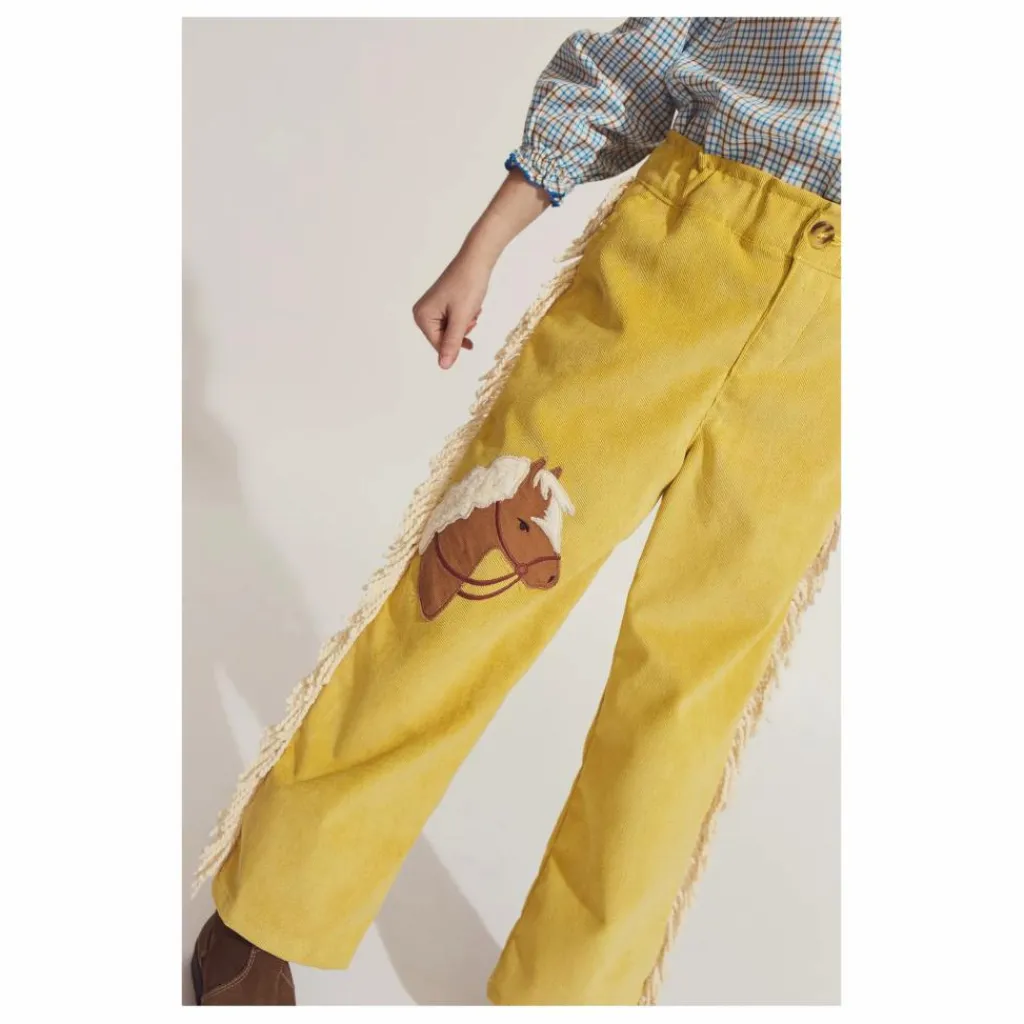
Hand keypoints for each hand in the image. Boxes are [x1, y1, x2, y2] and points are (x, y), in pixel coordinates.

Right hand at [412, 251, 490, 369]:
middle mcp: (422, 313)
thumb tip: (444, 366)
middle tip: (471, 315)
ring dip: (465, 325)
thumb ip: (452, 343)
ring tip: (472, 309)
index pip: (439, 344)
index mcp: (422, 316)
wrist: (477, 260)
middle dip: (461, 331)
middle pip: (444, 338)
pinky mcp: (441, 304)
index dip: (457, 341)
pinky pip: (453, 321)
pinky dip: (464, 318)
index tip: (469, 324)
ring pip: (451, 331)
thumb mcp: (461, 318)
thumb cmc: (468, 286)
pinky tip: (471, 307)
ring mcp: (431, 308)